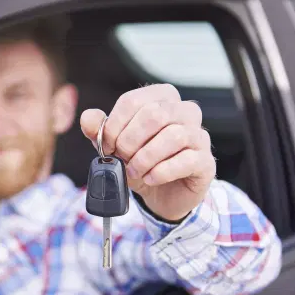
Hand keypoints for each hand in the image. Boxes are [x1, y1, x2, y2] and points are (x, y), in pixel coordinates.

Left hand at [80, 84, 214, 221]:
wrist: (162, 195)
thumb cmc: (141, 163)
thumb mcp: (115, 147)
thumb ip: (100, 130)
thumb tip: (88, 117)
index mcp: (162, 99)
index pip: (133, 100)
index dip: (114, 125)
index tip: (106, 145)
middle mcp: (185, 112)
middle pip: (154, 114)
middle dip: (129, 140)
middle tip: (121, 158)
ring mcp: (199, 136)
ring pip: (173, 136)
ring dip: (145, 158)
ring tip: (134, 171)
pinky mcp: (206, 162)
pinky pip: (186, 160)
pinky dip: (161, 172)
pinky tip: (150, 179)